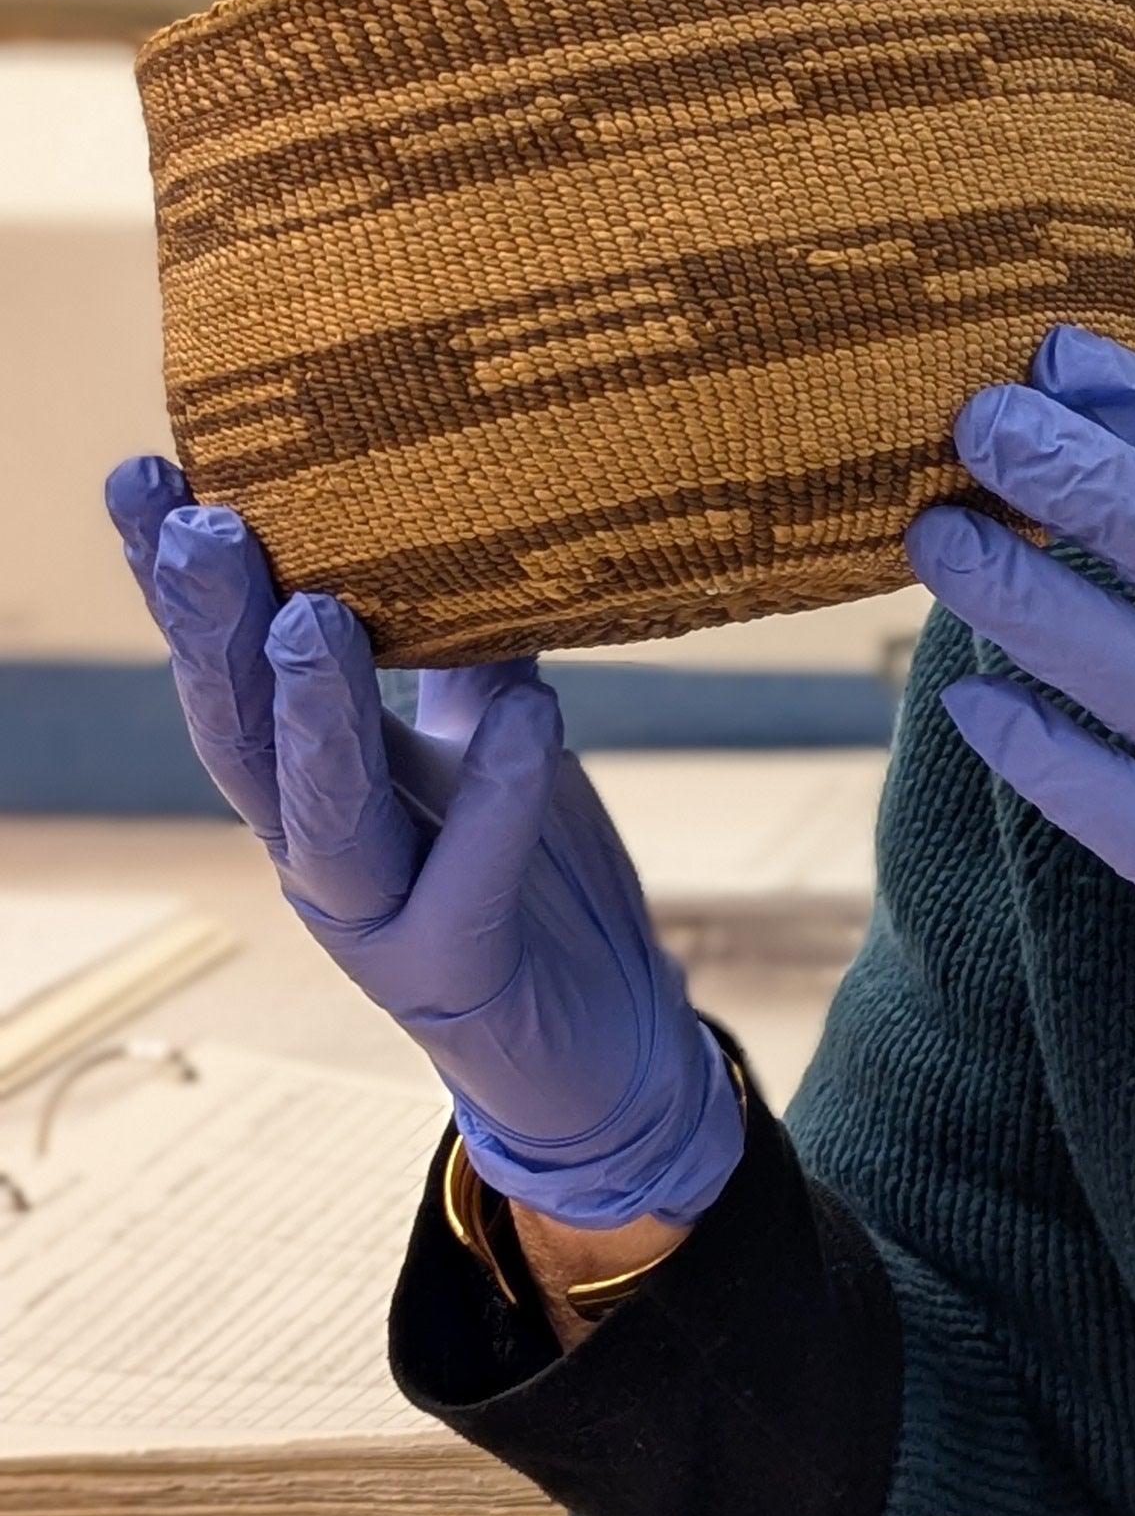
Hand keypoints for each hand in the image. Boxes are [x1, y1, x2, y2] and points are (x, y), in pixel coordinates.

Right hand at [105, 461, 741, 1231]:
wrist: (607, 1044)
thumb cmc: (535, 884)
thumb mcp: (498, 742)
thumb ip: (470, 652)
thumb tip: (475, 523)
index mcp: (318, 781)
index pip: (232, 669)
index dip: (178, 584)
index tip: (146, 472)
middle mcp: (321, 849)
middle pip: (239, 733)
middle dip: (210, 630)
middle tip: (200, 522)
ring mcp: (377, 918)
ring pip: (318, 818)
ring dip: (310, 716)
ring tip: (309, 611)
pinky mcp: (456, 971)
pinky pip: (465, 880)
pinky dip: (491, 797)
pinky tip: (526, 717)